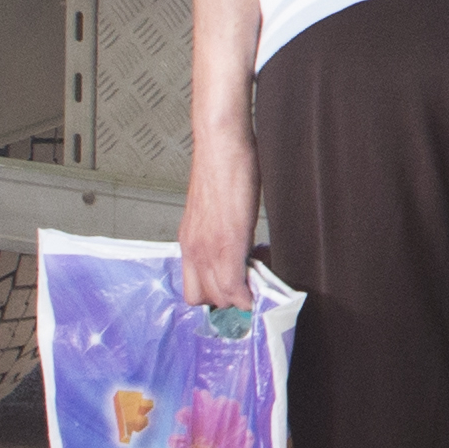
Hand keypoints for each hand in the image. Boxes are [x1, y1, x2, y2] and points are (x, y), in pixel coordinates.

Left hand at [177, 130, 255, 313]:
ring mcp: (207, 248)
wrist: (220, 145)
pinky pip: (233, 284)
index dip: (216, 297)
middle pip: (203, 299)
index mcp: (188, 241)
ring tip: (257, 287)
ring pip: (219, 297)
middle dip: (228, 302)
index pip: (193, 288)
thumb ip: (218, 233)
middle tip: (248, 292)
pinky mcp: (227, 242)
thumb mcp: (214, 209)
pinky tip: (260, 289)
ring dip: (239, 298)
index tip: (235, 295)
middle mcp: (192, 249)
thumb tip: (236, 249)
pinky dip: (248, 294)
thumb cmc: (221, 168)